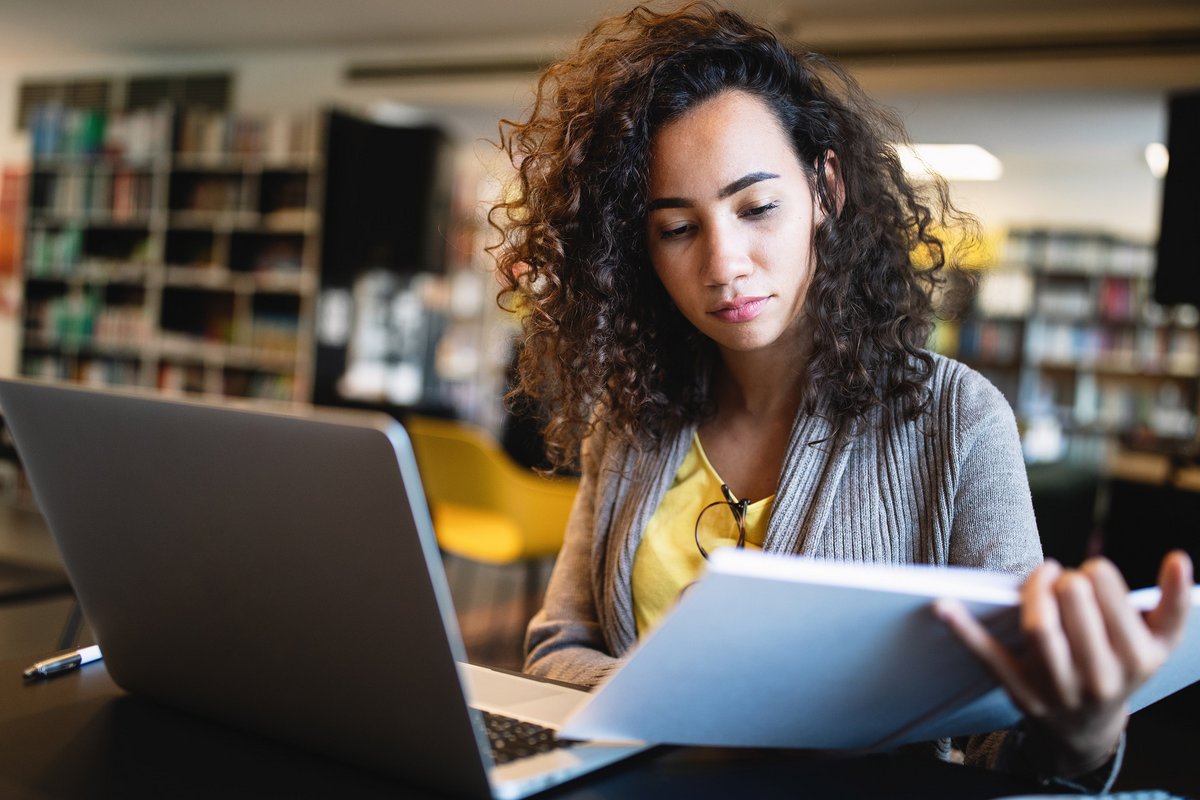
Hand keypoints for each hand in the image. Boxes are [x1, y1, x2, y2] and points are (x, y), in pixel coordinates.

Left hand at [935, 550, 1192, 777]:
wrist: (1089, 729)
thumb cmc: (1124, 667)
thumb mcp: (1159, 641)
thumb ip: (1175, 601)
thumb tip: (1179, 558)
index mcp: (1136, 660)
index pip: (1111, 602)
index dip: (1096, 575)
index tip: (1091, 571)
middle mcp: (1099, 678)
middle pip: (1074, 611)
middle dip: (1066, 582)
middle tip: (1065, 577)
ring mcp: (1057, 687)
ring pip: (1040, 629)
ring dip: (1033, 592)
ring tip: (1041, 576)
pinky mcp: (1020, 690)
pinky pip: (990, 656)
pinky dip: (964, 629)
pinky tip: (942, 604)